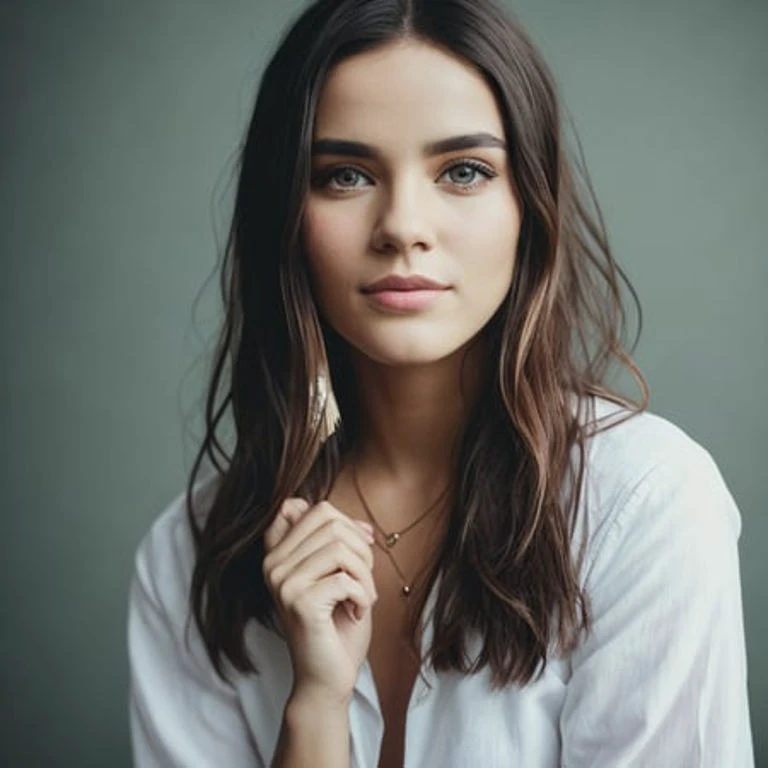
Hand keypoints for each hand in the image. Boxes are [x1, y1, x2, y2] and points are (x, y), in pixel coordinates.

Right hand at [263, 498, 377, 705]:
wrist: (328, 677)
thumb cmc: (337, 625)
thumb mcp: (341, 575)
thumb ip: (342, 546)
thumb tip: (365, 525)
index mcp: (279, 553)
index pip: (314, 508)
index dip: (346, 523)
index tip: (360, 547)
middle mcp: (273, 564)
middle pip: (331, 523)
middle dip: (361, 549)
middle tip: (364, 580)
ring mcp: (283, 583)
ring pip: (340, 548)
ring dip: (365, 574)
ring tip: (363, 597)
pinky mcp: (299, 602)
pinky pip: (346, 579)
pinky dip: (364, 594)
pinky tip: (357, 612)